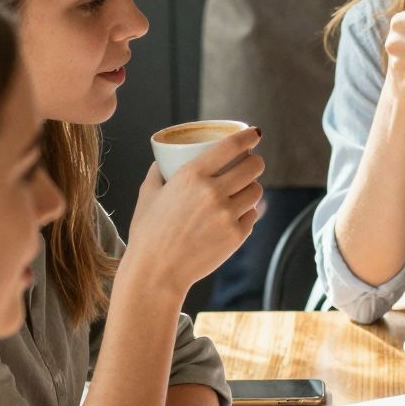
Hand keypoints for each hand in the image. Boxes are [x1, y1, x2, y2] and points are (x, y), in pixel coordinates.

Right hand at [125, 128, 263, 299]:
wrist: (156, 272)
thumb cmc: (148, 233)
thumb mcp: (148, 195)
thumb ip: (158, 172)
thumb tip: (163, 158)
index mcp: (191, 175)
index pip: (231, 146)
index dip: (249, 136)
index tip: (255, 133)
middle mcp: (213, 192)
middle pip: (253, 166)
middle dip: (255, 162)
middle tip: (251, 163)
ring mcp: (227, 215)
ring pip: (256, 191)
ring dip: (252, 187)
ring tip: (244, 189)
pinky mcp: (236, 236)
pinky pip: (252, 216)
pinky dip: (247, 212)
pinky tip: (238, 213)